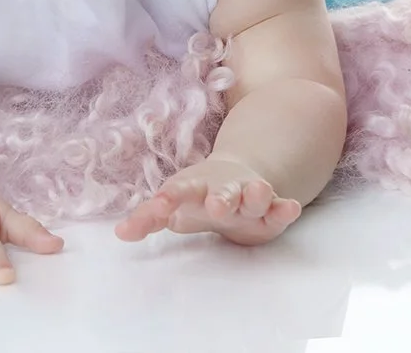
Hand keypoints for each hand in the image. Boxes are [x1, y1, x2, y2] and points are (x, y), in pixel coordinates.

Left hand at [114, 156, 301, 245]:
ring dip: (256, 194)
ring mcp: (248, 196)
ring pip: (254, 194)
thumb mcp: (173, 207)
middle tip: (216, 206)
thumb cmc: (196, 198)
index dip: (166, 201)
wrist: (235, 177)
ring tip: (260, 193)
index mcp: (194, 188)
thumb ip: (148, 219)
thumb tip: (120, 233)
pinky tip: (290, 208)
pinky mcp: (270, 210)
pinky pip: (279, 208)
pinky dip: (285, 208)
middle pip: (222, 192)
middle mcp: (222, 189)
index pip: (177, 192)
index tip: (157, 209)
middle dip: (220, 198)